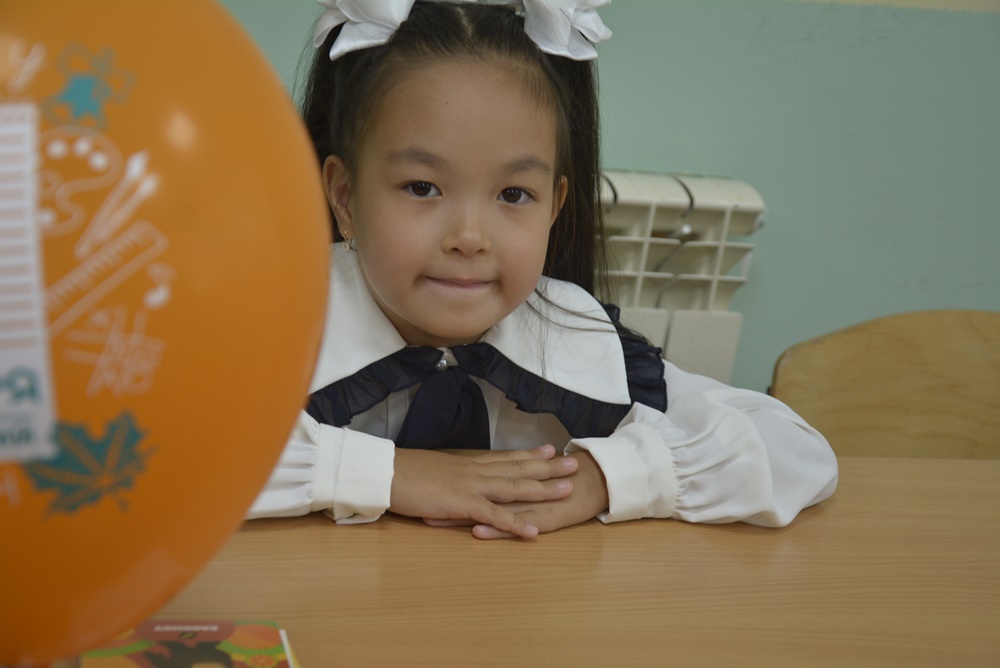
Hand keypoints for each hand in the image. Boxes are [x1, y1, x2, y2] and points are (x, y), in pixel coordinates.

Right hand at [389, 444, 577, 538]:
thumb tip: (451, 478)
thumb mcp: (431, 469)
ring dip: (543, 488)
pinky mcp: (462, 504)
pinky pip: (495, 516)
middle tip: (574, 462)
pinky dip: (516, 524)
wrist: (385, 472)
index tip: (550, 448)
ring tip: (568, 489)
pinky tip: (534, 532)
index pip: (504, 456)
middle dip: (548, 466)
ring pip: (515, 486)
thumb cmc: (401, 472)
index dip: (529, 453)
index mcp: (466, 463)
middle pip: (518, 467)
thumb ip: (447, 475)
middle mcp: (475, 470)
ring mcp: (471, 486)